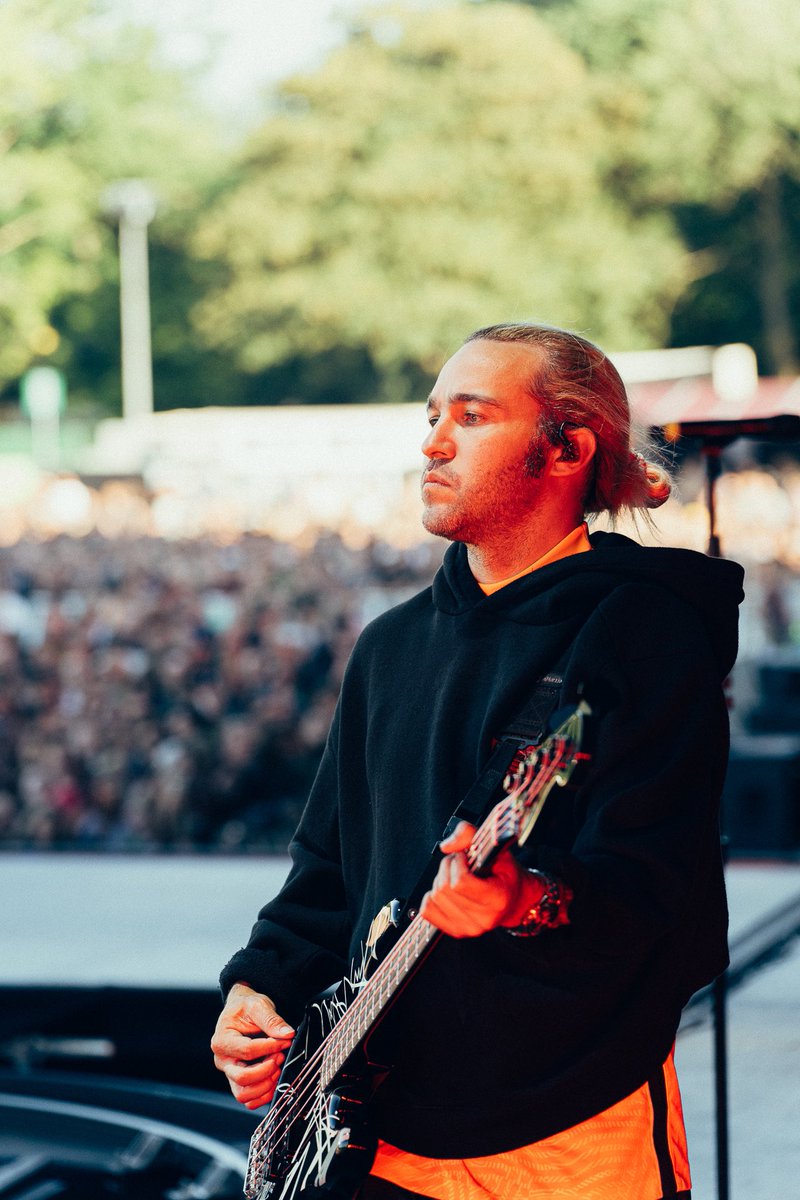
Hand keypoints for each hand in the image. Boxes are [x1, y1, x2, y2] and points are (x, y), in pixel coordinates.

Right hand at [211, 983, 294, 1108]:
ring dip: (265, 1085)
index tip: (285, 1041)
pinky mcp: (238, 1081)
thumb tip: (287, 1034)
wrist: (242, 1011)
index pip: (247, 1051)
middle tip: (280, 1056)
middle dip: (267, 1070)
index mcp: (222, 1040)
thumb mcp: (258, 1005)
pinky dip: (263, 1095)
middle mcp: (222, 1060)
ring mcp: (229, 1072)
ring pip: (244, 1094)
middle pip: (243, 1077)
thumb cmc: (245, 1008)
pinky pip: (248, 1099)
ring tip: (277, 1068)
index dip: (270, 1047)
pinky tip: (273, 1079)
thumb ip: (272, 1020)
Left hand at [418, 821, 542, 937]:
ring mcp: (469, 929)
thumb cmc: (505, 874)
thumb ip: (470, 835)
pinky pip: (428, 911)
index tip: (465, 857)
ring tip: (455, 876)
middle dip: (447, 868)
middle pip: (444, 889)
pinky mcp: (456, 931)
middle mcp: (484, 919)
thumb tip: (446, 846)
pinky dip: (432, 896)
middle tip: (459, 864)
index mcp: (497, 899)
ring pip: (435, 898)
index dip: (457, 863)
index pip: (460, 883)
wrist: (514, 900)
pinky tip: (447, 891)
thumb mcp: (496, 848)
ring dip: (440, 880)